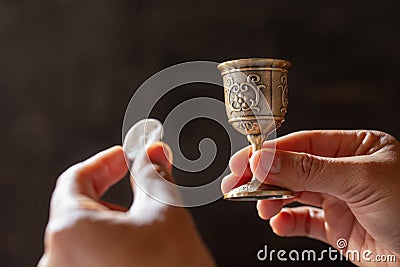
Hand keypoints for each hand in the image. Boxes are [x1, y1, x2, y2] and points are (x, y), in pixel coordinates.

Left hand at [39, 142, 214, 266]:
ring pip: (87, 235)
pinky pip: (91, 257)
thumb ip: (153, 175)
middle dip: (114, 190)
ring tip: (148, 221)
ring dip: (116, 218)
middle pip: (80, 207)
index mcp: (70, 231)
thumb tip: (151, 152)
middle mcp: (58, 259)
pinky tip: (141, 247)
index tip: (126, 156)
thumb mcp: (165, 212)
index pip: (76, 179)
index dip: (105, 162)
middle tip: (143, 181)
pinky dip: (113, 243)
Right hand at [222, 130, 399, 265]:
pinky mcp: (336, 228)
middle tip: (236, 183)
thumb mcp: (359, 180)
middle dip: (263, 176)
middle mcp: (343, 170)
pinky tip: (279, 224)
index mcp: (354, 147)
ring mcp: (338, 199)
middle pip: (292, 168)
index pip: (302, 144)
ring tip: (258, 207)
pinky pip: (303, 221)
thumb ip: (308, 169)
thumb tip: (264, 159)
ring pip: (293, 194)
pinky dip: (286, 222)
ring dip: (271, 200)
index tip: (245, 162)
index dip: (271, 152)